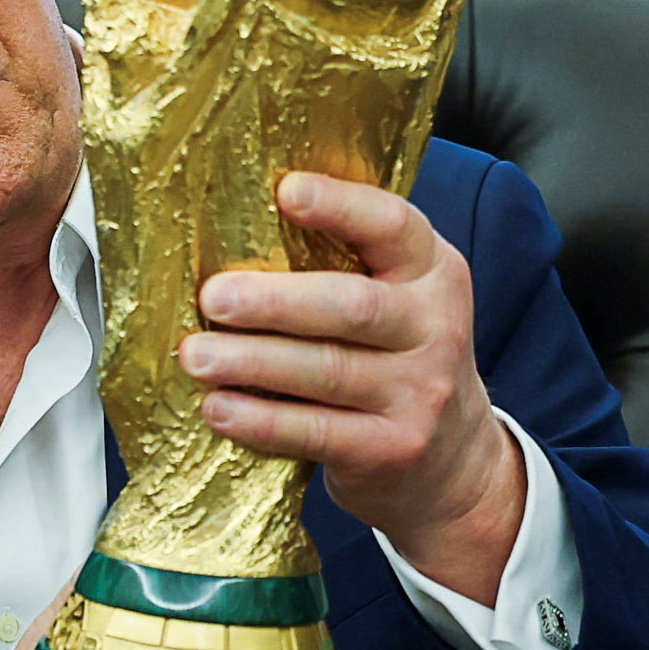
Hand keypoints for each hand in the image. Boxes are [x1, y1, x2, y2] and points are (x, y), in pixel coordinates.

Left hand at [179, 171, 524, 603]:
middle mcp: (436, 328)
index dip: (341, 205)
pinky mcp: (393, 450)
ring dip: (252, 362)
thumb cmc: (396, 358)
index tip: (286, 190)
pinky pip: (317, 432)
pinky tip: (218, 408)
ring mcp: (420, 394)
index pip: (394, 226)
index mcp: (433, 273)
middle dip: (275, 302)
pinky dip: (262, 420)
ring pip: (327, 371)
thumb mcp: (399, 299)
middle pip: (351, 307)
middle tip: (213, 297)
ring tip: (195, 355)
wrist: (453, 460)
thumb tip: (235, 229)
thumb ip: (344, 263)